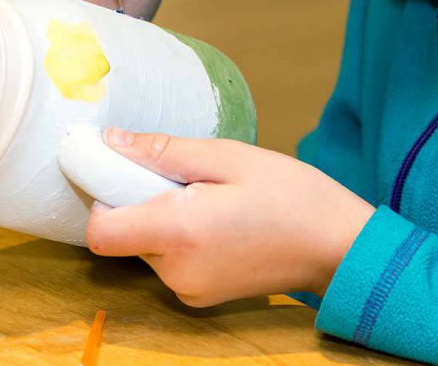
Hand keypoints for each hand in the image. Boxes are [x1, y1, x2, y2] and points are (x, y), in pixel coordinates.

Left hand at [86, 129, 376, 306]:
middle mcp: (174, 271)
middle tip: (190, 174)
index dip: (103, 194)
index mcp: (179, 232)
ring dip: (165, 217)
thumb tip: (111, 142)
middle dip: (143, 199)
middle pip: (125, 234)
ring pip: (148, 245)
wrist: (337, 246)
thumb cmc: (291, 193)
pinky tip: (222, 218)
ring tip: (215, 195)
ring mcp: (188, 289)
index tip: (126, 166)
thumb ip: (166, 152)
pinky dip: (182, 236)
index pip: (100, 230)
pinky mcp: (201, 296)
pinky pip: (171, 260)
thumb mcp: (231, 157)